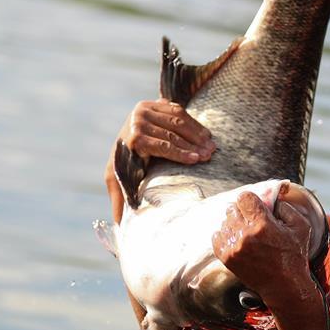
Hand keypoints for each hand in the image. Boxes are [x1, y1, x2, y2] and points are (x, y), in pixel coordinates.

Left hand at [105, 98, 213, 222]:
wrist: (124, 139)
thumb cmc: (124, 165)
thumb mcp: (118, 182)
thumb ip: (119, 200)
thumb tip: (117, 227)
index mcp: (131, 139)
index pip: (160, 145)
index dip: (180, 153)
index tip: (197, 161)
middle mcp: (137, 120)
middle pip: (172, 133)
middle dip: (194, 145)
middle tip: (210, 154)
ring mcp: (146, 109)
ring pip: (178, 121)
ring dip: (197, 134)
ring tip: (212, 146)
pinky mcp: (156, 102)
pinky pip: (179, 111)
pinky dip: (194, 123)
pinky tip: (206, 134)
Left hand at [212, 191, 314, 306]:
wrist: (284, 285)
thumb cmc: (294, 257)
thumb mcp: (301, 227)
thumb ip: (288, 208)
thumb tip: (274, 200)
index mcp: (263, 224)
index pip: (244, 198)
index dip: (250, 199)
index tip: (254, 205)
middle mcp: (246, 234)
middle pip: (232, 209)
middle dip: (242, 211)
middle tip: (251, 219)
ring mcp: (234, 247)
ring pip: (224, 223)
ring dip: (233, 224)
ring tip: (245, 231)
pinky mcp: (227, 258)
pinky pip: (216, 238)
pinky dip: (224, 236)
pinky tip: (235, 239)